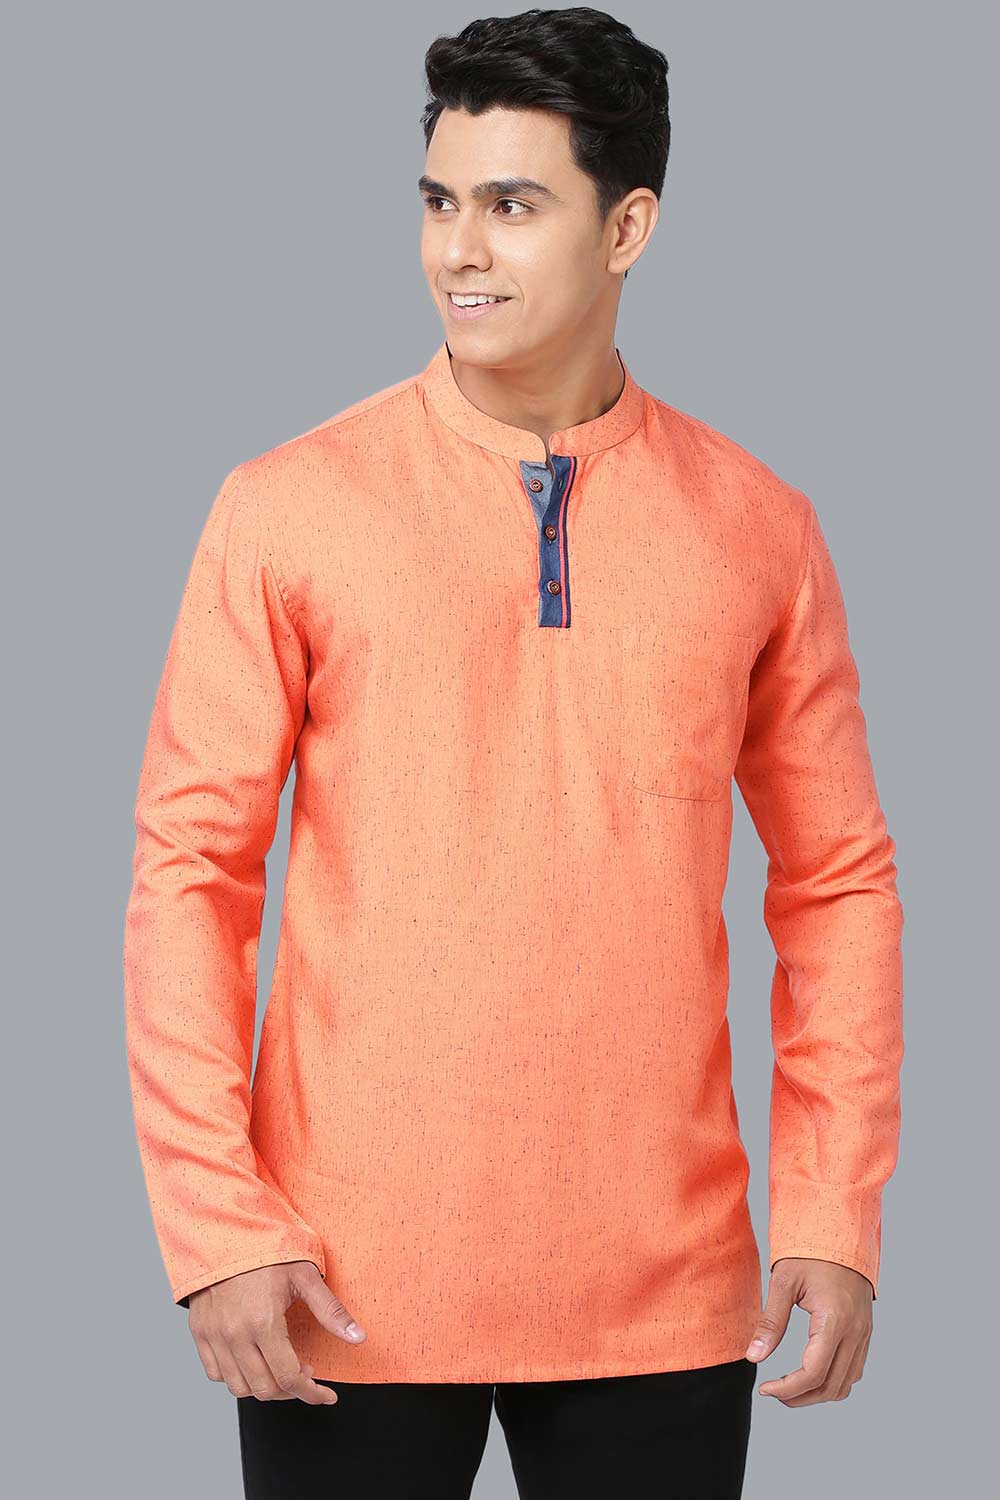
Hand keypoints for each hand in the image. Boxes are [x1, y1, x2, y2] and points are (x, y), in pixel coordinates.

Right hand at [188, 1260, 366, 1403]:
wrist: (226, 1229)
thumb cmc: (267, 1250)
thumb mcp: (304, 1276)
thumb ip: (331, 1311)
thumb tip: (359, 1337)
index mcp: (263, 1322)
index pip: (288, 1378)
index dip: (312, 1393)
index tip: (326, 1395)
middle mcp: (234, 1335)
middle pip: (264, 1389)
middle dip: (292, 1392)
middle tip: (306, 1376)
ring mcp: (213, 1335)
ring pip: (238, 1387)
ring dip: (264, 1387)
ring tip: (281, 1369)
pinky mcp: (199, 1332)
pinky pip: (215, 1373)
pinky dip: (235, 1377)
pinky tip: (253, 1362)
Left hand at [743, 1257, 873, 1405]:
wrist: (841, 1233)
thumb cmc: (810, 1253)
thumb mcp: (783, 1282)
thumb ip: (770, 1322)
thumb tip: (753, 1358)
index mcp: (835, 1320)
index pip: (813, 1373)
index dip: (787, 1388)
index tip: (765, 1389)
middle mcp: (855, 1332)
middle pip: (831, 1387)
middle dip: (800, 1397)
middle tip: (773, 1392)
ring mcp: (864, 1334)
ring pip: (846, 1384)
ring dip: (817, 1394)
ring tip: (789, 1388)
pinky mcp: (865, 1333)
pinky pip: (854, 1371)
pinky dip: (833, 1381)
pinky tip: (810, 1373)